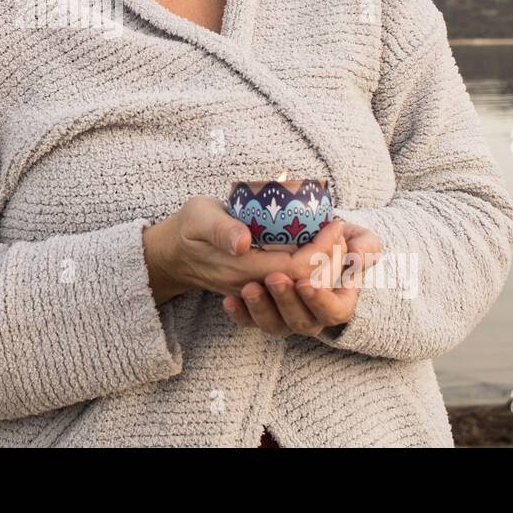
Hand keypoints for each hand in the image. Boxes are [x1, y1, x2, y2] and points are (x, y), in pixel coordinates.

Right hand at [144, 197, 360, 324]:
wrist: (171, 254)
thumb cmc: (187, 228)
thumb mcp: (198, 217)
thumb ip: (220, 229)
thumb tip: (243, 242)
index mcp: (241, 268)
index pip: (295, 269)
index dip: (321, 250)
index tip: (333, 224)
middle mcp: (252, 286)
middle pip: (306, 286)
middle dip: (331, 261)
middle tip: (341, 232)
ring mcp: (256, 292)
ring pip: (304, 295)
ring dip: (326, 271)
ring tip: (335, 244)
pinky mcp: (259, 291)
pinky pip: (294, 295)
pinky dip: (314, 277)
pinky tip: (321, 257)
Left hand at [221, 219, 382, 336]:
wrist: (291, 227)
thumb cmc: (331, 232)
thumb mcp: (352, 234)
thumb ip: (366, 245)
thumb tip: (358, 256)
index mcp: (338, 298)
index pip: (337, 311)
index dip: (324, 302)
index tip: (306, 283)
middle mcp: (312, 312)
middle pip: (305, 323)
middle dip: (289, 303)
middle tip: (275, 278)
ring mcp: (286, 313)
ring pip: (276, 326)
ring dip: (264, 309)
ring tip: (250, 288)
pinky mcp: (261, 310)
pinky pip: (250, 322)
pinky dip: (240, 315)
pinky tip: (228, 301)